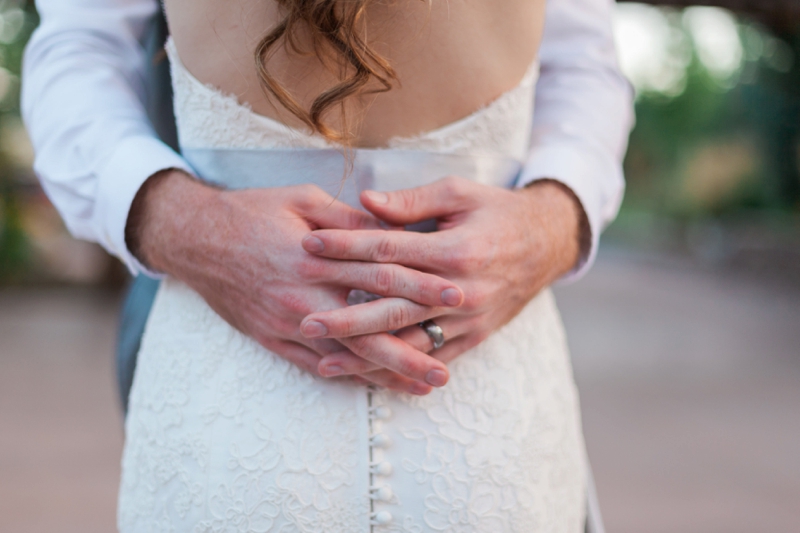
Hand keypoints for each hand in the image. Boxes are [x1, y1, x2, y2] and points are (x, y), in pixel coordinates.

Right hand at [127, 170, 463, 393]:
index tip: (457, 296)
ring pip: (345, 356)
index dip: (421, 287)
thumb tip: (393, 227)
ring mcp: (287, 322)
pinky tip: (375, 385)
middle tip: (445, 369)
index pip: (381, 275)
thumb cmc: (252, 212)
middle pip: (368, 328)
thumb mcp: (302, 199)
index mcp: (318, 256)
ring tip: (423, 386)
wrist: (195, 239)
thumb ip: (349, 219)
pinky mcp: (272, 337)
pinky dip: (347, 376)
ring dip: (385, 373)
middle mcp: (305, 296)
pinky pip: (314, 364)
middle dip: (410, 350)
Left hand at [300, 176, 583, 376]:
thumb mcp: (459, 193)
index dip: (345, 247)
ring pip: (409, 342)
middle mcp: (461, 291)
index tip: (308, 245)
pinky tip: (370, 376)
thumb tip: (364, 201)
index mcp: (455, 250)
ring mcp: (468, 319)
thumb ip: (411, 202)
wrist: (547, 244)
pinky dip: (401, 370)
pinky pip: (434, 359)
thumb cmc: (497, 212)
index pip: (388, 251)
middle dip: (344, 318)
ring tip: (325, 361)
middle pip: (392, 307)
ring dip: (366, 355)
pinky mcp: (474, 337)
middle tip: (304, 321)